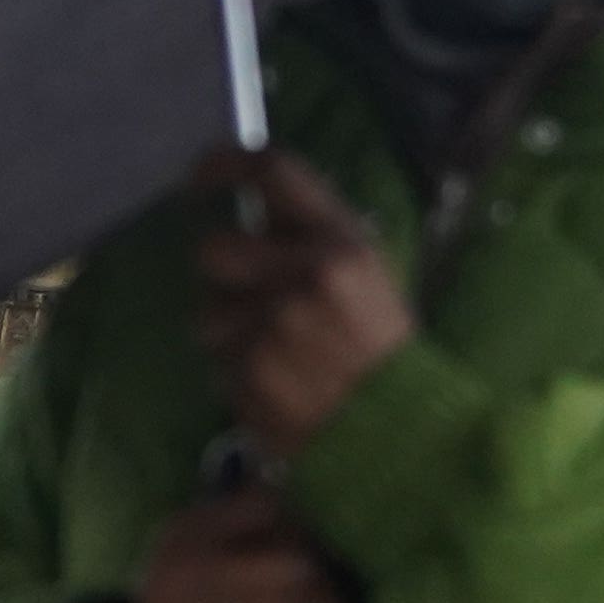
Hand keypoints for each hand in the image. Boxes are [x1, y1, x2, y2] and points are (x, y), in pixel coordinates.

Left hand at [189, 148, 416, 457]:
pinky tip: (277, 389)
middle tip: (248, 300)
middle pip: (215, 249)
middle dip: (222, 277)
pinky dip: (239, 376)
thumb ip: (312, 245)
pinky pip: (219, 361)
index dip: (225, 165)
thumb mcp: (367, 281)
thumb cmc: (385, 356)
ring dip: (230, 334)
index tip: (200, 177)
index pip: (273, 173)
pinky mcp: (251, 372)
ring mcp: (274, 324)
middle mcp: (306, 274)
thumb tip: (253, 216)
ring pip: (209, 313)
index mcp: (343, 243)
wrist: (403, 436)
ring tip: (276, 359)